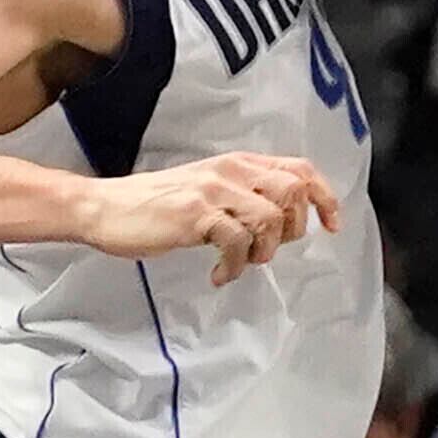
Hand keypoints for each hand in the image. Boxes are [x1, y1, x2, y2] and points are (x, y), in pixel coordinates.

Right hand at [85, 152, 340, 284]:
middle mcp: (230, 170)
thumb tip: (281, 222)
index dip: (324, 197)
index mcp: (237, 163)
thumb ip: (242, 196)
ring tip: (240, 263)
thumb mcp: (207, 190)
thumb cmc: (156, 205)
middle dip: (292, 228)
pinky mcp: (195, 214)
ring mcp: (212, 190)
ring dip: (263, 250)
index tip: (331, 226)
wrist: (106, 208)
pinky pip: (236, 242)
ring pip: (270, 217)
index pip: (299, 169)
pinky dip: (234, 267)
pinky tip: (217, 275)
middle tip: (267, 250)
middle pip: (293, 191)